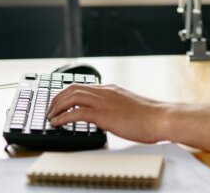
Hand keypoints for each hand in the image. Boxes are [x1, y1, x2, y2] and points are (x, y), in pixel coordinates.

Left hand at [47, 83, 165, 143]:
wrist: (160, 117)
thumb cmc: (149, 116)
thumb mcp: (129, 107)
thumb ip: (116, 107)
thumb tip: (108, 116)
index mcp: (111, 89)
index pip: (82, 86)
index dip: (67, 93)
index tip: (59, 102)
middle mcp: (105, 92)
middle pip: (72, 88)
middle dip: (57, 99)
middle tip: (50, 110)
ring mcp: (103, 101)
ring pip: (71, 97)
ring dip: (57, 106)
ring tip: (50, 116)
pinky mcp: (103, 114)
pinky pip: (76, 112)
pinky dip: (63, 117)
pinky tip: (57, 123)